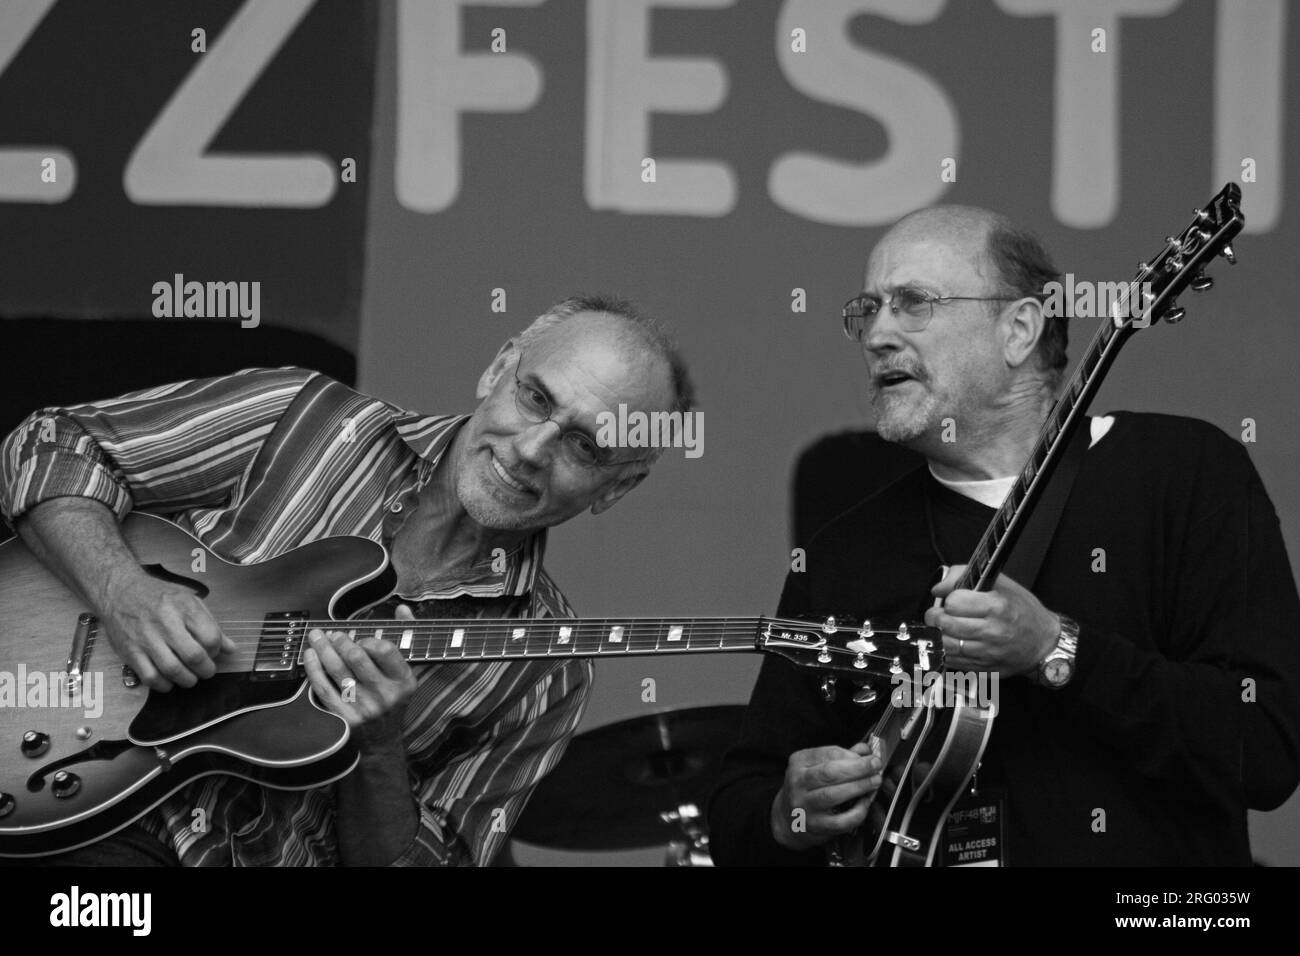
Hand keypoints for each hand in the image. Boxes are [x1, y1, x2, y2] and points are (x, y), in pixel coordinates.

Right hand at [100, 568, 235, 690]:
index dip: (216, 651)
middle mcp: (166, 623)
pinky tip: (169, 681)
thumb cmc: (159, 597)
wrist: (119, 591)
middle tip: (206, 671)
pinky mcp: (130, 652)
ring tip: (190, 678)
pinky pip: (150, 677)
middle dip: (206, 670)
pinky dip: (163, 685)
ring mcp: (146, 639)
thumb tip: (231, 649)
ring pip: (173, 670)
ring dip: (187, 680)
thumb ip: (211, 625)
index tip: (213, 653)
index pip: (210, 637)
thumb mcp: (189, 602)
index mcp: (184, 608)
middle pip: (194, 656)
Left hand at [303, 604, 417, 751]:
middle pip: (357, 659)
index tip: (361, 638)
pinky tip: (309, 656)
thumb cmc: (395, 700)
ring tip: (316, 636)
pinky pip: (324, 689)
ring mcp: (364, 707)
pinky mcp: (345, 717)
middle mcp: (385, 694)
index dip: (369, 639)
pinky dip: (314, 670)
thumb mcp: (408, 672)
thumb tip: (402, 609)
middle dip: (341, 641)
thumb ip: (407, 637)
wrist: (383, 741)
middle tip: (333, 633)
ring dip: (323, 649)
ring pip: (337, 672)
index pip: (385, 651)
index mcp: (403, 681)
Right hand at [770, 741, 882, 850]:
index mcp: (798, 762)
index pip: (827, 753)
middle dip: (857, 768)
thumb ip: (841, 757)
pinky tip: (864, 804)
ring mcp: (804, 805)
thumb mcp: (817, 766)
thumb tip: (865, 751)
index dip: (852, 755)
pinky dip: (856, 812)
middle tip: (876, 766)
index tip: (869, 756)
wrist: (788, 818)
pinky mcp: (814, 825)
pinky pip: (839, 821)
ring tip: (875, 782)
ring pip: (833, 795)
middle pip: (829, 773)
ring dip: (859, 787)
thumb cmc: (807, 788)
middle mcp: (797, 782)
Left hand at [925, 564, 1059, 676]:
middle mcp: (992, 632)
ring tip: (944, 627)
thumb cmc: (1024, 612)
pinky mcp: (983, 669)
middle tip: (940, 613)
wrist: (1044, 643)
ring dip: (939, 634)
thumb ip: (965, 577)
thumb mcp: (1001, 584)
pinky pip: (953, 661)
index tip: (953, 599)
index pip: (954, 602)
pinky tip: (953, 642)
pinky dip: (947, 651)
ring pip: (945, 645)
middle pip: (945, 624)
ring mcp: (987, 654)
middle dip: (937, 616)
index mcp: (997, 607)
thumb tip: (939, 586)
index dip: (949, 599)